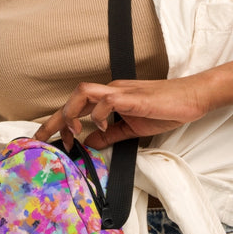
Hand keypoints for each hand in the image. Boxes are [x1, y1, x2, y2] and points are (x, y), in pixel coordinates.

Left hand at [34, 77, 209, 149]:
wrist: (192, 98)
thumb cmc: (167, 109)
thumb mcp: (133, 128)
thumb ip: (110, 135)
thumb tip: (89, 143)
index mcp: (111, 98)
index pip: (77, 106)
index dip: (58, 122)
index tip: (47, 141)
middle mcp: (112, 91)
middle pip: (73, 97)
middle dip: (53, 119)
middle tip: (40, 139)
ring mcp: (122, 92)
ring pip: (84, 93)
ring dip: (71, 113)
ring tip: (70, 132)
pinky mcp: (133, 97)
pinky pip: (107, 100)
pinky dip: (100, 115)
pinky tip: (102, 128)